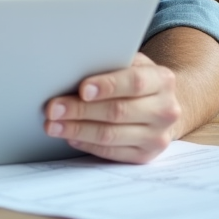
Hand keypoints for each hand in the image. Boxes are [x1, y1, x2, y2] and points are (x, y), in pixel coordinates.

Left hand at [43, 52, 181, 163]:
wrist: (163, 107)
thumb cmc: (136, 80)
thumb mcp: (131, 63)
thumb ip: (110, 63)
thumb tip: (72, 66)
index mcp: (162, 80)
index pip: (134, 83)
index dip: (107, 86)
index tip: (82, 89)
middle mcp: (165, 110)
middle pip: (117, 112)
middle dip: (80, 110)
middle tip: (52, 109)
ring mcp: (157, 136)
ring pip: (111, 135)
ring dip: (77, 130)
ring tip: (53, 125)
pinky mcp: (145, 155)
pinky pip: (111, 152)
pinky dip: (87, 144)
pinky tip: (70, 137)